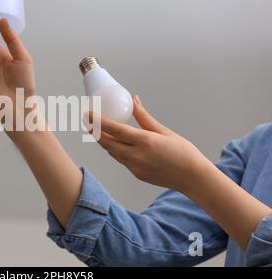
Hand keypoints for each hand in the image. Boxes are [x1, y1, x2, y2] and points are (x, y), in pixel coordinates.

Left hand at [87, 95, 212, 191]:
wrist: (193, 178)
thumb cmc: (183, 152)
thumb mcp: (164, 131)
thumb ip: (144, 117)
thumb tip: (134, 100)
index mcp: (145, 141)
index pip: (114, 130)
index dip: (98, 122)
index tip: (88, 114)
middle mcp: (136, 155)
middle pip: (107, 143)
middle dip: (94, 132)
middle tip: (87, 121)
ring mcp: (135, 167)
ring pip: (112, 152)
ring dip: (104, 141)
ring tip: (98, 130)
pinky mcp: (136, 174)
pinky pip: (121, 160)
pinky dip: (116, 150)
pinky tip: (117, 143)